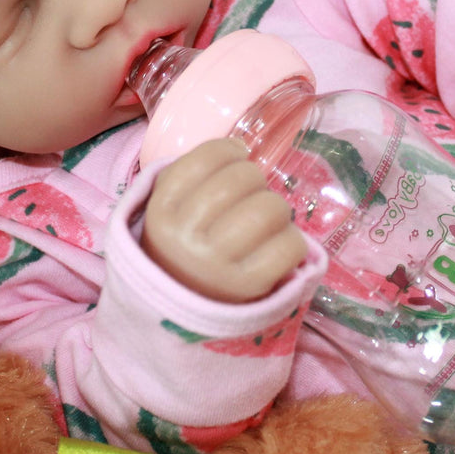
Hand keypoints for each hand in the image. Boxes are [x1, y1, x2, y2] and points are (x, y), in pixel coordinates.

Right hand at [142, 138, 307, 302]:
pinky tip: (277, 243)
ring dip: (276, 207)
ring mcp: (218, 265)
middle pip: (241, 180)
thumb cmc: (184, 243)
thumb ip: (194, 173)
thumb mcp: (170, 207)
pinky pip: (289, 246)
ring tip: (267, 218)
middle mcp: (186, 238)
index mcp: (162, 212)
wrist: (179, 306)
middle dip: (255, 178)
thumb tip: (239, 147)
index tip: (235, 156)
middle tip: (252, 191)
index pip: (206, 159)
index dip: (229, 150)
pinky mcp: (250, 286)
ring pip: (268, 209)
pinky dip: (292, 239)